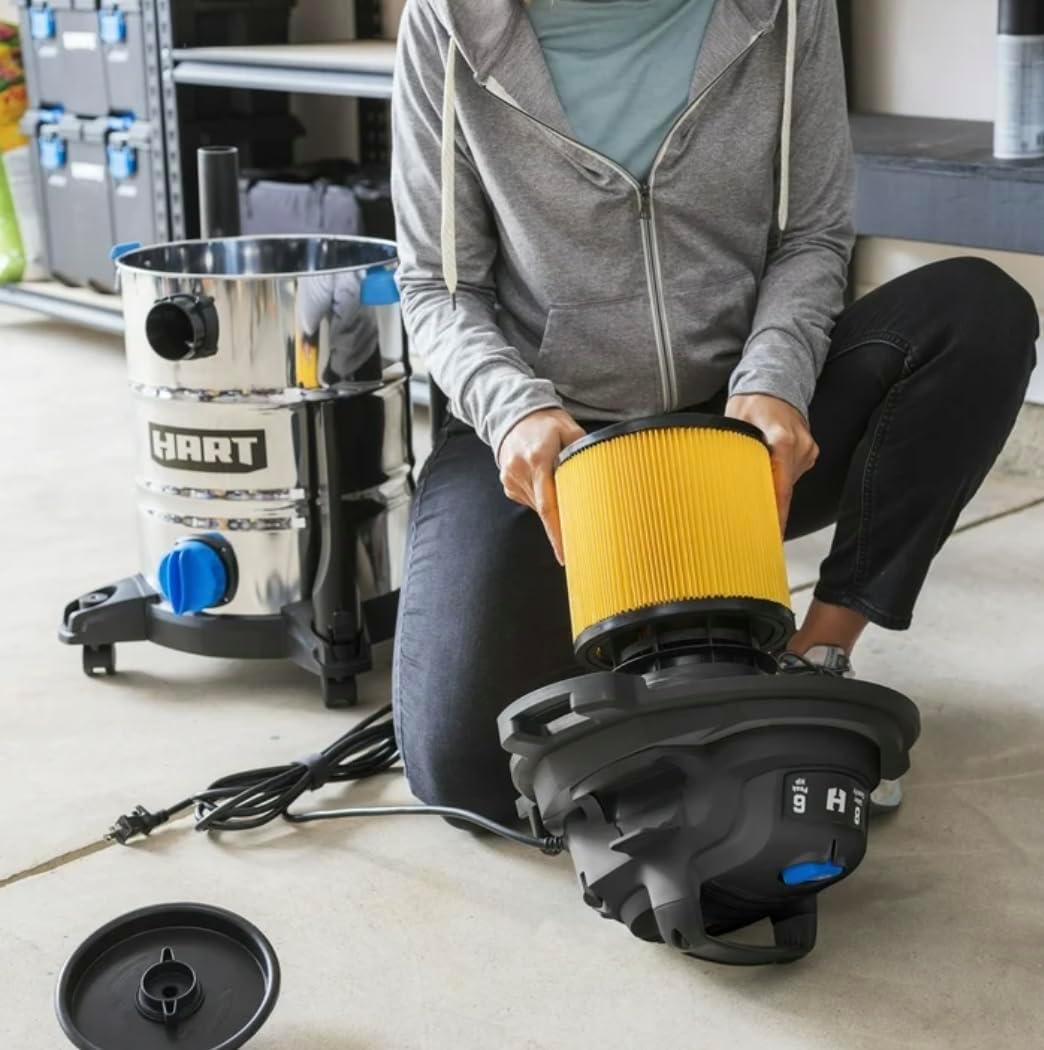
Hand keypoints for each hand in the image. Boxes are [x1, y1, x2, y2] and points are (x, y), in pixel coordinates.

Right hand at [499, 408, 585, 564]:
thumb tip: (598, 474)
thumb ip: (582, 451)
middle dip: (560, 525)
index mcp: (538, 459)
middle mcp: (521, 471)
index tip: (566, 555)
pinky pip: (529, 499)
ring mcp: (511, 479)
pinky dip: (540, 496)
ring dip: (551, 504)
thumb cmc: (546, 423)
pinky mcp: (507, 484)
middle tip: (577, 542)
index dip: (557, 533)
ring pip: (537, 506)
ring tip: (557, 482)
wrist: (513, 414)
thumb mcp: (568, 429)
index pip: (548, 506)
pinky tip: (543, 480)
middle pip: (544, 509)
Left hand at [725, 394, 817, 532]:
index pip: (781, 484)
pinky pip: (793, 474)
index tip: (773, 534)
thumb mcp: (734, 421)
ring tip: (754, 497)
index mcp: (782, 439)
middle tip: (755, 530)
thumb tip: (722, 476)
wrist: (775, 382)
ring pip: (788, 483)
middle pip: (785, 487)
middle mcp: (800, 445)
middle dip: (770, 507)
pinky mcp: (809, 452)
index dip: (777, 513)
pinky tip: (766, 477)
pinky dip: (779, 479)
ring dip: (773, 490)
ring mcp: (807, 449)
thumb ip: (734, 448)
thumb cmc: (751, 401)